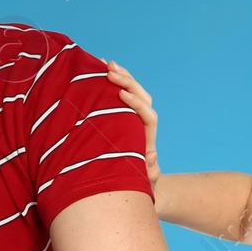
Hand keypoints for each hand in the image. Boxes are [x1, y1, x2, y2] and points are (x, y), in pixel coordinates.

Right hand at [105, 61, 158, 190]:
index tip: (121, 95)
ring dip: (121, 77)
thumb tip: (153, 156)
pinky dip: (111, 83)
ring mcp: (130, 120)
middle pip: (143, 98)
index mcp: (146, 140)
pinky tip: (98, 69)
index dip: (137, 104)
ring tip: (105, 63)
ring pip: (132, 93)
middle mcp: (141, 127)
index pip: (148, 116)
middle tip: (110, 71)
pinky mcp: (119, 118)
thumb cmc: (133, 186)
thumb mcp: (141, 183)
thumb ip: (148, 174)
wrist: (130, 186)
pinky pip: (119, 96)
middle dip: (128, 83)